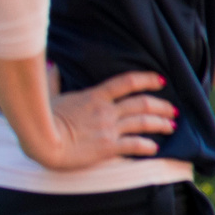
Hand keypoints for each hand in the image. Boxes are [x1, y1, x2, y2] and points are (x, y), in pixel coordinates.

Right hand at [21, 65, 178, 170]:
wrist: (41, 141)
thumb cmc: (41, 118)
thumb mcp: (49, 96)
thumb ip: (54, 81)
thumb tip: (52, 67)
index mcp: (94, 96)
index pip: (126, 82)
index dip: (146, 79)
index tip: (160, 80)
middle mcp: (106, 110)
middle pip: (142, 104)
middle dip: (162, 106)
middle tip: (173, 110)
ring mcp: (108, 129)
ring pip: (143, 123)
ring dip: (161, 124)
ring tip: (171, 126)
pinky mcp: (107, 147)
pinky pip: (134, 145)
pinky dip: (148, 146)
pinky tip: (155, 148)